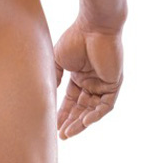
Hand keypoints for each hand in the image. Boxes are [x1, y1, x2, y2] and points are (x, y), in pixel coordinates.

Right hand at [53, 16, 123, 139]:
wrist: (93, 27)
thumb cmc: (75, 39)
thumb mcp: (58, 60)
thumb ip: (54, 77)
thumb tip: (48, 94)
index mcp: (79, 76)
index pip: (71, 100)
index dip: (62, 113)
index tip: (53, 124)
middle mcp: (92, 82)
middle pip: (81, 108)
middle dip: (71, 122)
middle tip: (61, 135)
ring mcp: (103, 85)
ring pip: (92, 110)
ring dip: (81, 122)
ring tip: (68, 133)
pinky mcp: (113, 85)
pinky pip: (105, 105)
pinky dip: (96, 114)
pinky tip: (84, 121)